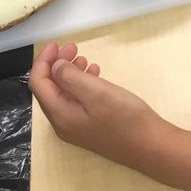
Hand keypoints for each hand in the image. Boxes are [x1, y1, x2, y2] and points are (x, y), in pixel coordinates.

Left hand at [30, 41, 190, 190]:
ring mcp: (76, 128)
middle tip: (73, 47)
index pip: (39, 84)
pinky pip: (76, 101)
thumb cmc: (125, 117)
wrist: (151, 147)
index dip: (43, 61)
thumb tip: (54, 66)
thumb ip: (70, 77)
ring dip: (69, 73)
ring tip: (83, 57)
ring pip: (63, 94)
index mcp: (60, 115)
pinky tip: (94, 74)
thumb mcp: (97, 92)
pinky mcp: (90, 127)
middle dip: (56, 65)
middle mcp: (62, 124)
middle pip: (49, 89)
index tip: (57, 43)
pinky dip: (80, 84)